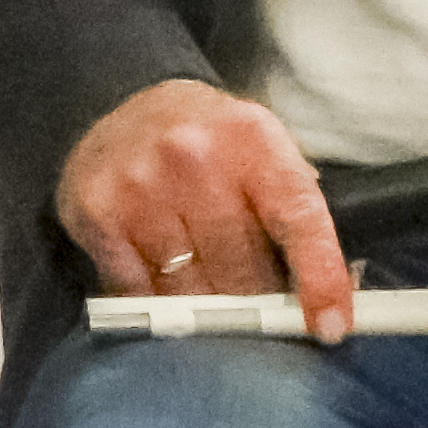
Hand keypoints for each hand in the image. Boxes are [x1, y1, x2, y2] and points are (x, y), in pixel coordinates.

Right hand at [57, 78, 351, 341]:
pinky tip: (163, 281)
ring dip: (206, 307)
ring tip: (208, 290)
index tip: (331, 325)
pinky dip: (157, 303)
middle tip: (257, 309)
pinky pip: (138, 292)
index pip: (298, 216)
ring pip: (189, 290)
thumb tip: (328, 296)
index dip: (320, 276)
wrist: (126, 102)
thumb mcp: (262, 148)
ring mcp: (140, 185)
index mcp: (252, 137)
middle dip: (256, 302)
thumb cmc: (212, 140)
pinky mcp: (97, 212)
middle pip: (242, 268)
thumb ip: (292, 207)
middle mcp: (193, 156)